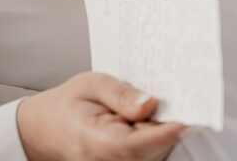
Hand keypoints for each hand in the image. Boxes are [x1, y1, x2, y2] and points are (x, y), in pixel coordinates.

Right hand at [16, 71, 187, 160]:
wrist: (46, 129)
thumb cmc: (68, 105)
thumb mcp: (91, 84)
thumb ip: (121, 94)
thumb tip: (151, 103)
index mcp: (95, 142)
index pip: (137, 144)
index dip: (166, 132)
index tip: (190, 116)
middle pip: (153, 153)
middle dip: (169, 128)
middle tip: (181, 99)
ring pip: (155, 158)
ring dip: (164, 135)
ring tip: (155, 108)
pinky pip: (150, 159)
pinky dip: (157, 141)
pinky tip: (151, 122)